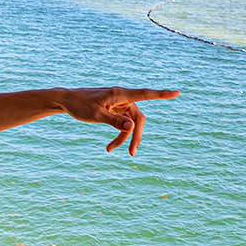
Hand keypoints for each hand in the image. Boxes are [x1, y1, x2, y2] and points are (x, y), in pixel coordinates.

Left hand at [58, 87, 178, 156]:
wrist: (67, 101)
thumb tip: (132, 127)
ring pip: (131, 124)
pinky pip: (123, 125)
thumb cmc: (80, 105)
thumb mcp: (95, 115)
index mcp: (120, 94)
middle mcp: (123, 98)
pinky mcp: (116, 110)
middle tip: (131, 153)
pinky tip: (110, 147)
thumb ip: (114, 121)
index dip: (162, 94)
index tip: (177, 93)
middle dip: (135, 136)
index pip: (145, 94)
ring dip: (124, 138)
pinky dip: (118, 135)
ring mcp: (120, 105)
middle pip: (138, 118)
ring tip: (110, 150)